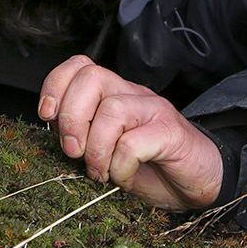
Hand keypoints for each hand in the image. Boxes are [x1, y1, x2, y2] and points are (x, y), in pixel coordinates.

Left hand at [37, 55, 223, 210]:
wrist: (199, 181)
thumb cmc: (151, 166)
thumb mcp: (106, 152)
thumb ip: (83, 136)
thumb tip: (53, 132)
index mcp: (114, 94)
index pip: (79, 67)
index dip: (55, 85)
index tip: (47, 117)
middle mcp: (133, 94)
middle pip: (91, 77)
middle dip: (72, 117)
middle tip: (74, 152)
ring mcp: (153, 110)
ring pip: (111, 109)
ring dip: (97, 149)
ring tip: (101, 172)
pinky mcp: (171, 132)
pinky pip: (133, 143)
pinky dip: (120, 166)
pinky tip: (125, 178)